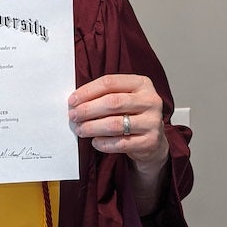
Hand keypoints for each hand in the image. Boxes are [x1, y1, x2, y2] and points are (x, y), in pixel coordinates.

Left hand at [68, 74, 168, 212]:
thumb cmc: (132, 115)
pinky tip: (95, 142)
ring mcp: (153, 122)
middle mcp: (150, 100)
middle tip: (74, 116)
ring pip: (115, 124)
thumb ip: (104, 96)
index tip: (72, 101)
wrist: (153, 140)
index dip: (87, 91)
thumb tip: (75, 102)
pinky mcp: (150, 142)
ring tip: (80, 130)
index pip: (110, 82)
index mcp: (142, 84)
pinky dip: (104, 143)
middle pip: (112, 102)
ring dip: (92, 127)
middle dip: (88, 110)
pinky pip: (121, 143)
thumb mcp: (123, 99)